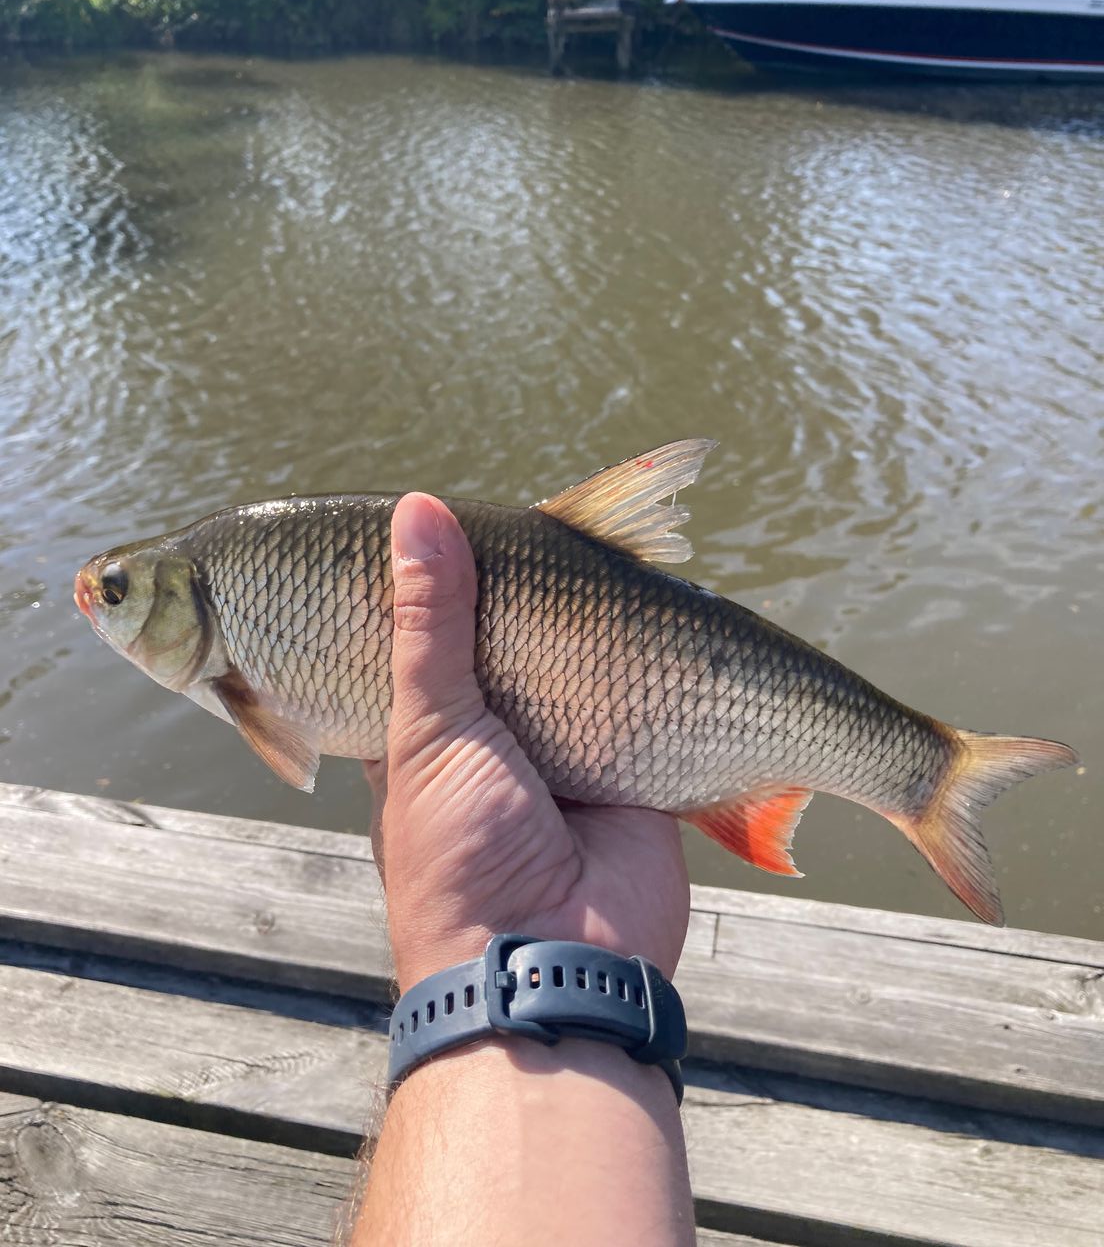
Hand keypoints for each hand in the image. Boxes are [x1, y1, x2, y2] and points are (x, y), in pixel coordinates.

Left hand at [368, 492, 690, 992]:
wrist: (552, 972)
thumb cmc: (461, 859)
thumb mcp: (430, 729)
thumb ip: (432, 621)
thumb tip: (420, 509)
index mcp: (430, 728)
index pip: (441, 632)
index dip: (461, 580)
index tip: (480, 515)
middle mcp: (499, 736)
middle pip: (527, 643)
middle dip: (550, 599)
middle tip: (574, 523)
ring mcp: (571, 754)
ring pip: (595, 669)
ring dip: (615, 633)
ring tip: (643, 549)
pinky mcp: (640, 772)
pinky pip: (658, 711)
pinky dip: (672, 677)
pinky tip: (684, 613)